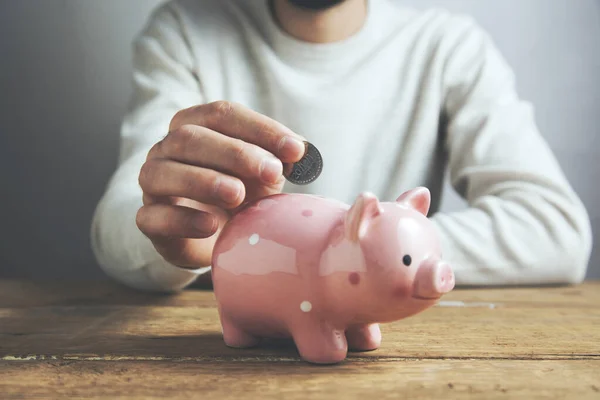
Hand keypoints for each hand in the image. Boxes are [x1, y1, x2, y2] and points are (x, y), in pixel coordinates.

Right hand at [135, 101, 305, 268]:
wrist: (217, 237)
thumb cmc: (241, 195)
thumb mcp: (264, 174)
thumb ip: (279, 159)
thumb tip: (300, 151)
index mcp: (196, 126)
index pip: (222, 114)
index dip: (260, 129)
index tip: (295, 149)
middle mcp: (167, 149)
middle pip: (190, 138)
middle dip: (235, 153)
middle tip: (271, 171)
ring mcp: (153, 184)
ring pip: (162, 172)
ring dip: (204, 181)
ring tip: (238, 194)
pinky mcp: (149, 220)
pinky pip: (153, 217)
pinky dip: (182, 220)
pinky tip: (211, 225)